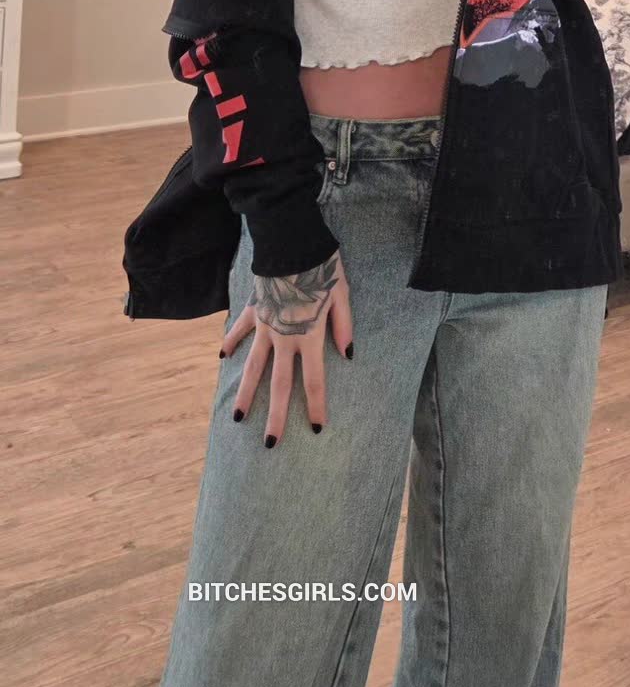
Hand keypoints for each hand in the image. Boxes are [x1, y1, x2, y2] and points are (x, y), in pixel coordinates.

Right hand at [221, 250, 352, 446]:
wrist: (291, 242)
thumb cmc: (322, 267)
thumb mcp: (342, 295)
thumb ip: (343, 325)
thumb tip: (348, 354)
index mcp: (310, 337)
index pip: (314, 381)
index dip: (315, 406)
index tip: (315, 428)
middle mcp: (285, 338)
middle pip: (280, 385)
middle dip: (276, 416)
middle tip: (270, 444)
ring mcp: (265, 326)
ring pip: (254, 367)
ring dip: (246, 393)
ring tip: (237, 417)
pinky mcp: (254, 310)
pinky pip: (241, 330)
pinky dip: (232, 342)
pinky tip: (224, 357)